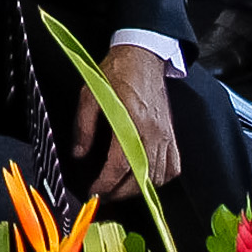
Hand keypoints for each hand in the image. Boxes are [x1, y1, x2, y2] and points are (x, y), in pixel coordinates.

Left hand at [73, 42, 182, 200]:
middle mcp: (154, 132)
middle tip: (104, 194)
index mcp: (132, 122)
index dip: (106, 183)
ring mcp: (166, 135)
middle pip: (142, 177)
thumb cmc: (116, 72)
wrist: (142, 56)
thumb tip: (78, 154)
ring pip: (160, 176)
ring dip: (140, 188)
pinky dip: (161, 178)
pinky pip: (173, 166)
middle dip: (121, 192)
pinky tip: (146, 178)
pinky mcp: (172, 134)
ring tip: (121, 188)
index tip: (94, 191)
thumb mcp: (89, 94)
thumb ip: (84, 127)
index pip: (120, 165)